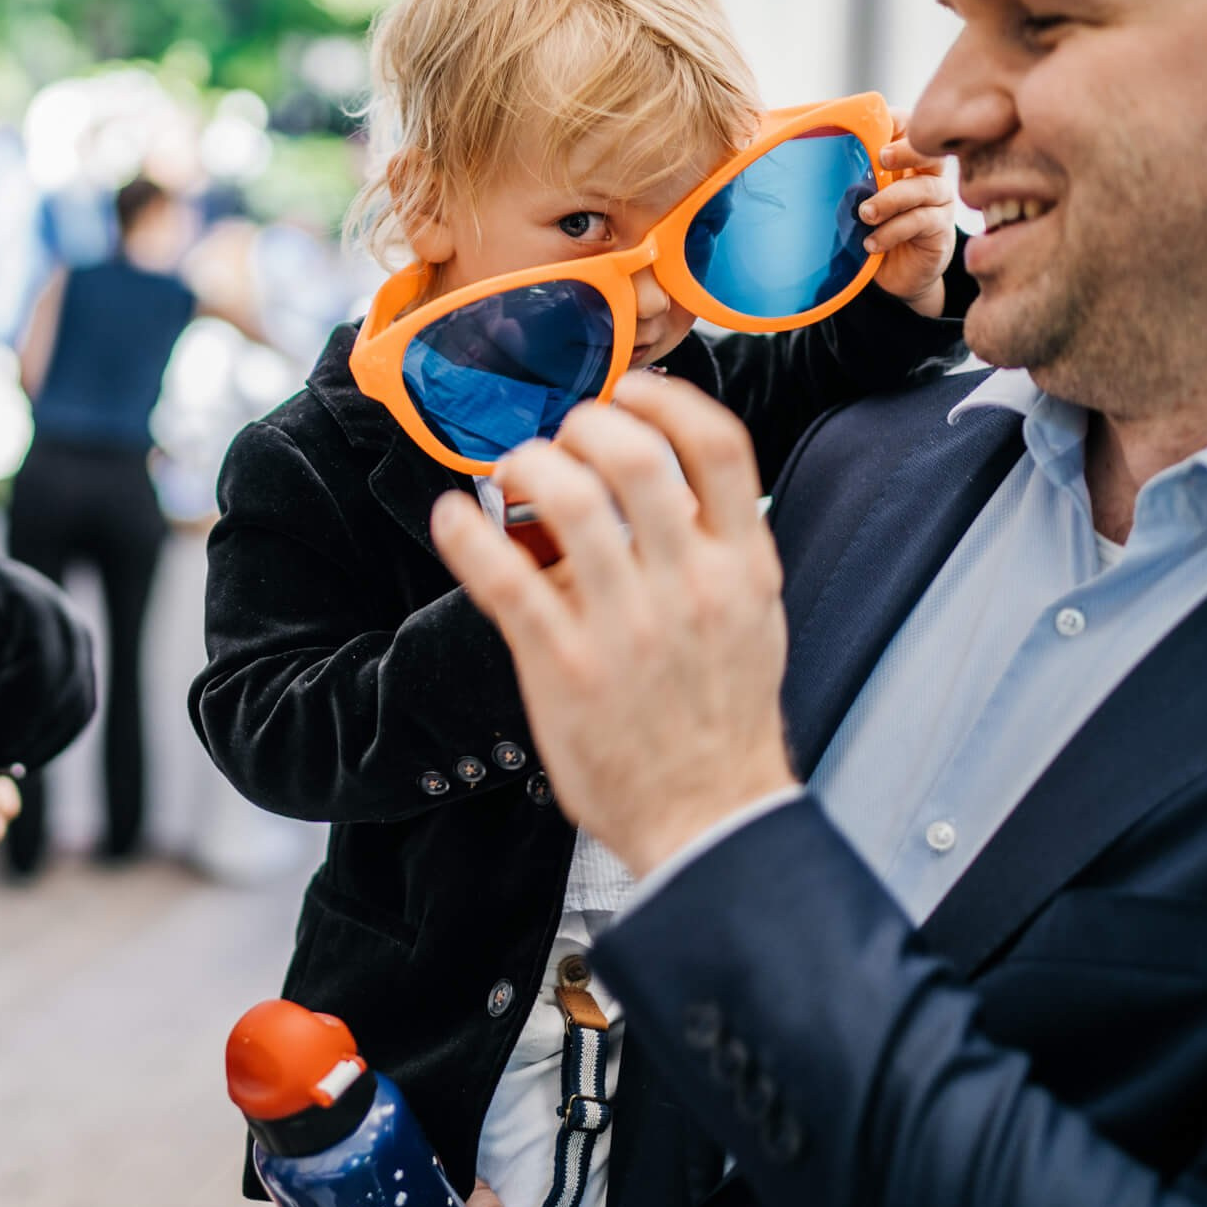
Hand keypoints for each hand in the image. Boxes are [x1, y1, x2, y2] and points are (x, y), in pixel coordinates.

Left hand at [430, 373, 795, 875]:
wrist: (710, 819)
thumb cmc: (723, 718)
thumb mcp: (754, 619)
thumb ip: (721, 547)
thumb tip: (673, 478)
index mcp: (743, 568)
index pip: (720, 446)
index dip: (668, 398)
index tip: (629, 388)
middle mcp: (689, 586)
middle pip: (634, 455)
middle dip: (584, 423)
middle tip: (559, 435)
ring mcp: (624, 625)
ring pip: (567, 500)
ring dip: (525, 464)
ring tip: (509, 468)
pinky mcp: (562, 664)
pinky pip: (504, 575)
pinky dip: (467, 532)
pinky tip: (452, 517)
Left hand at [856, 116, 957, 317]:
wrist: (893, 277)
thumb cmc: (871, 231)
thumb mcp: (855, 202)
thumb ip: (849, 181)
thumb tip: (811, 159)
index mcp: (906, 163)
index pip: (909, 130)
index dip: (898, 121)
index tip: (877, 121)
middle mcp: (928, 177)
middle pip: (928, 152)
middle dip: (907, 149)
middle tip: (882, 157)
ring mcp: (938, 202)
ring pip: (924, 188)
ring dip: (891, 198)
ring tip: (865, 214)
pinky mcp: (940, 230)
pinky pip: (921, 222)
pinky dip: (892, 231)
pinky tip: (871, 243)